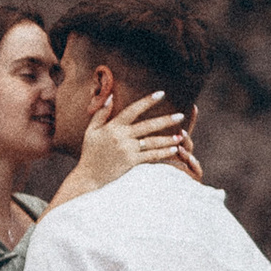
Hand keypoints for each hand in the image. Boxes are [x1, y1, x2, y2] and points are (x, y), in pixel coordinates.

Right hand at [50, 92, 194, 208]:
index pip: (133, 110)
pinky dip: (163, 152)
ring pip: (152, 142)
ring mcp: (128, 150)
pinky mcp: (132, 163)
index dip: (147, 101)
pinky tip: (174, 149)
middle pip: (148, 126)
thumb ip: (101, 113)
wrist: (89, 177)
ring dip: (168, 138)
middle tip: (181, 115)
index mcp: (113, 127)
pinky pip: (151, 156)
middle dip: (166, 120)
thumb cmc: (90, 153)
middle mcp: (122, 137)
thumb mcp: (91, 131)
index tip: (161, 94)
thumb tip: (110, 96)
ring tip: (181, 134)